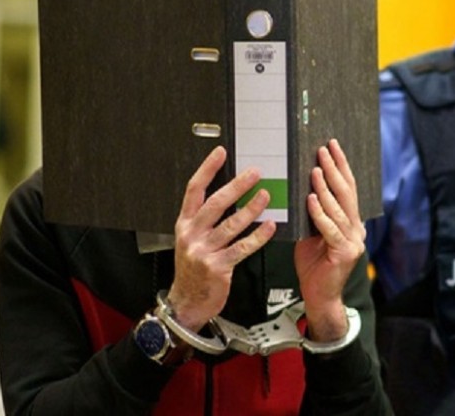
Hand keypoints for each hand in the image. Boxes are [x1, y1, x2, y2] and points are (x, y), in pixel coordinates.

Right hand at [166, 146, 276, 330]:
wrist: (187, 302)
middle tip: (254, 173)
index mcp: (185, 223)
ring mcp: (203, 251)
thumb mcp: (191, 240)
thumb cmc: (194, 269)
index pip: (194, 190)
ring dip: (251, 209)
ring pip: (231, 225)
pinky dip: (258, 236)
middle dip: (236, 186)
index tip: (221, 153)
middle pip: (215, 204)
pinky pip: (242, 248)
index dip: (208, 170)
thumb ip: (205, 220)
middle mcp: (192, 234)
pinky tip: (269, 227)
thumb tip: (230, 194)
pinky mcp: (218, 267)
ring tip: (266, 196)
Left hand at [294, 139, 365, 341]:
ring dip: (326, 188)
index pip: (347, 188)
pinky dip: (320, 213)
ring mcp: (353, 241)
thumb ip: (312, 213)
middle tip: (324, 150)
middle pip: (347, 193)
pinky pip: (330, 229)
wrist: (319, 297)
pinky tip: (311, 200)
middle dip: (335, 169)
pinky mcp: (345, 253)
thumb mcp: (311, 233)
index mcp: (350, 221)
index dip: (341, 166)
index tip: (332, 146)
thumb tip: (301, 188)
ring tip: (316, 170)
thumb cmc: (314, 265)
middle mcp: (356, 228)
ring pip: (339, 209)